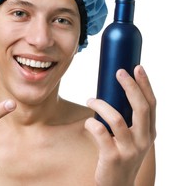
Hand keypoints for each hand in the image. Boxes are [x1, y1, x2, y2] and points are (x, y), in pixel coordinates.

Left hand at [85, 65, 155, 185]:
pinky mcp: (113, 157)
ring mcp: (130, 150)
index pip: (151, 104)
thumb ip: (128, 118)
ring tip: (90, 100)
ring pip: (117, 119)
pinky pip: (101, 133)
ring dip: (101, 105)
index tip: (137, 67)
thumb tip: (112, 91)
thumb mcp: (132, 137)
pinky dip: (92, 124)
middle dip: (130, 86)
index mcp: (149, 132)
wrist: (118, 184)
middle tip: (119, 72)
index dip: (145, 84)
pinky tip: (88, 123)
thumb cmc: (121, 153)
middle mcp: (144, 140)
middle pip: (141, 107)